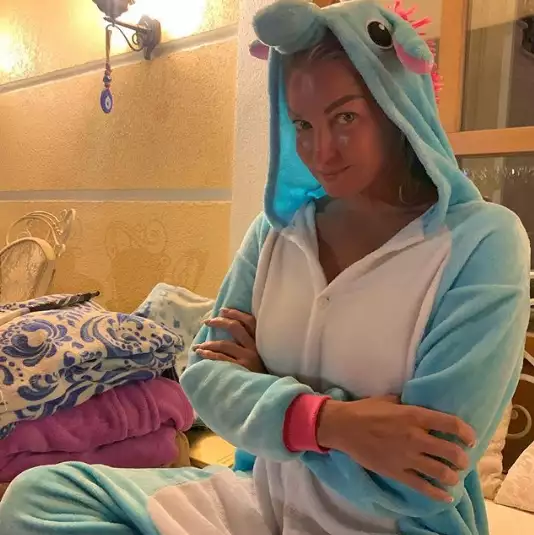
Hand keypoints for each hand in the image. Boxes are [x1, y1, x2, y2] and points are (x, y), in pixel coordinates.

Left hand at [193, 308, 266, 373]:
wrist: (267, 393)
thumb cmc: (262, 375)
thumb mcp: (262, 356)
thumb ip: (251, 345)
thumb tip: (232, 333)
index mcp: (261, 342)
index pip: (250, 321)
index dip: (236, 313)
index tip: (223, 310)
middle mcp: (255, 348)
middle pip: (236, 327)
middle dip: (220, 322)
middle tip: (208, 321)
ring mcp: (248, 358)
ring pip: (224, 344)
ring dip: (209, 342)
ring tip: (198, 345)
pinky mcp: (240, 369)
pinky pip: (220, 358)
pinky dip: (208, 353)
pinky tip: (200, 352)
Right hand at [317, 396, 476, 501]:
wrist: (344, 427)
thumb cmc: (366, 410)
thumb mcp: (390, 400)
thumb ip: (409, 406)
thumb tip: (421, 408)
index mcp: (414, 415)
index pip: (450, 424)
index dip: (466, 431)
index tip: (470, 437)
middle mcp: (415, 437)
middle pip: (451, 451)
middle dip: (462, 458)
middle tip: (462, 459)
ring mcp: (407, 457)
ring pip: (441, 472)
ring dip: (452, 475)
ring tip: (453, 475)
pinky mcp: (397, 472)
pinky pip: (422, 487)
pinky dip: (437, 494)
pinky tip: (446, 496)